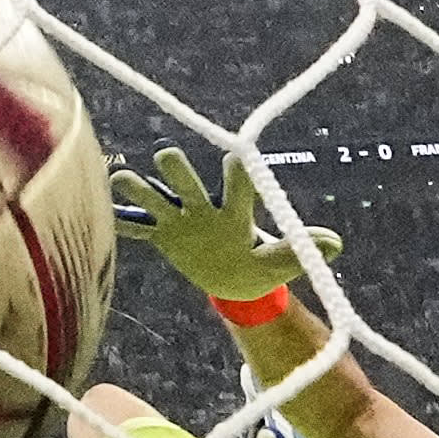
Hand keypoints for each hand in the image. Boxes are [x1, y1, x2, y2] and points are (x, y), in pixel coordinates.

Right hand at [112, 146, 342, 302]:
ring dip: (140, 191)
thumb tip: (336, 244)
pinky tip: (102, 219)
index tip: (238, 160)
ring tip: (125, 179)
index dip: (239, 174)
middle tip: (170, 158)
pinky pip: (139, 229)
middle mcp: (204, 208)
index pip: (238, 184)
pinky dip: (124, 225)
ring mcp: (180, 221)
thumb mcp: (281, 262)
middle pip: (188, 182)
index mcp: (235, 210)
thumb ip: (302, 250)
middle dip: (179, 171)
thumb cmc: (261, 265)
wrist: (235, 279)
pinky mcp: (164, 237)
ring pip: (155, 200)